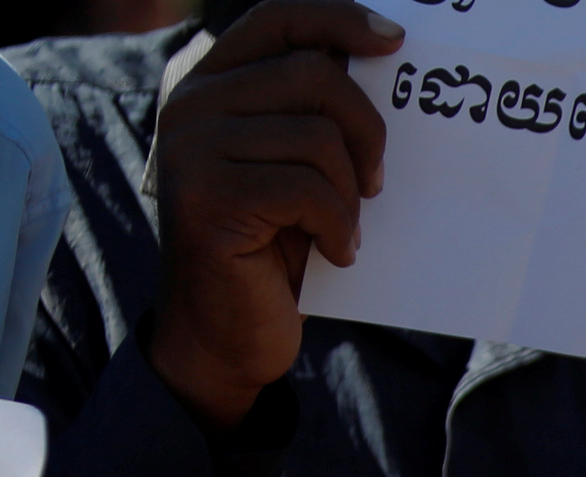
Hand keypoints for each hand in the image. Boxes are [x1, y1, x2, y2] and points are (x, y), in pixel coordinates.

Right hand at [145, 1, 402, 431]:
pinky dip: (338, 227)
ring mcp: (193, 150)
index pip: (277, 20)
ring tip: (341, 229)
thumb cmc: (273, 252)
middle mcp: (191, 106)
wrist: (227, 337)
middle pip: (312, 75)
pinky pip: (309, 189)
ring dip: (348, 193)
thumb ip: (312, 115)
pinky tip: (334, 253)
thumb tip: (381, 63)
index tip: (393, 42)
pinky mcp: (209, 198)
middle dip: (366, 130)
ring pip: (317, 137)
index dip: (337, 19)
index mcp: (210, 85)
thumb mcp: (293, 169)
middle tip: (375, 184)